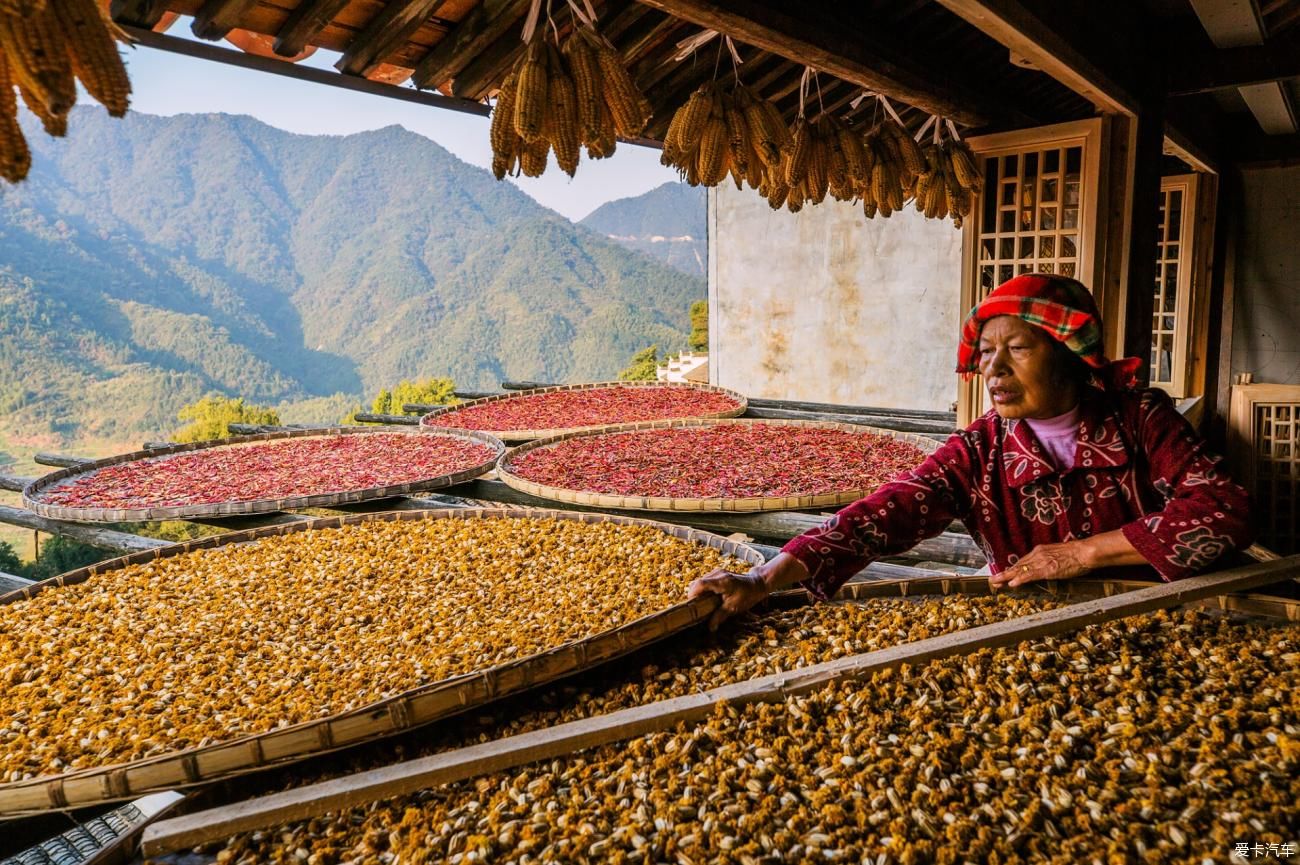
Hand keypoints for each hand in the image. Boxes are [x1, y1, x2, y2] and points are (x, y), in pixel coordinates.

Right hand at [686, 553, 809, 630]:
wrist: (758, 583)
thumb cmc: (748, 595)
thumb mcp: (734, 607)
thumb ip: (720, 616)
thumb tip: (710, 628)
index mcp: (721, 582)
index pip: (700, 584)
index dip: (692, 594)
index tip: (691, 605)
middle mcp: (718, 574)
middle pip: (697, 582)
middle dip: (694, 595)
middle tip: (696, 608)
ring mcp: (718, 572)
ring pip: (701, 581)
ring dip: (699, 592)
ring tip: (702, 604)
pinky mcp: (719, 573)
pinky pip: (706, 580)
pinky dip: (704, 589)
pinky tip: (708, 598)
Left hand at [989, 540, 1092, 588]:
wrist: (1085, 551)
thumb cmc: (1077, 554)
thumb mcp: (1058, 555)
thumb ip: (1049, 560)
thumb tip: (1045, 567)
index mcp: (1040, 551)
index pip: (1022, 562)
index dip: (1011, 569)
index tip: (1003, 574)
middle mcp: (1038, 555)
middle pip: (1018, 566)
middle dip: (1004, 574)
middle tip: (992, 580)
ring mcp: (1042, 562)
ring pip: (1020, 570)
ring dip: (1006, 577)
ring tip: (995, 582)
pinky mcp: (1047, 569)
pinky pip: (1031, 575)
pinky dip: (1021, 579)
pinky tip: (1012, 583)